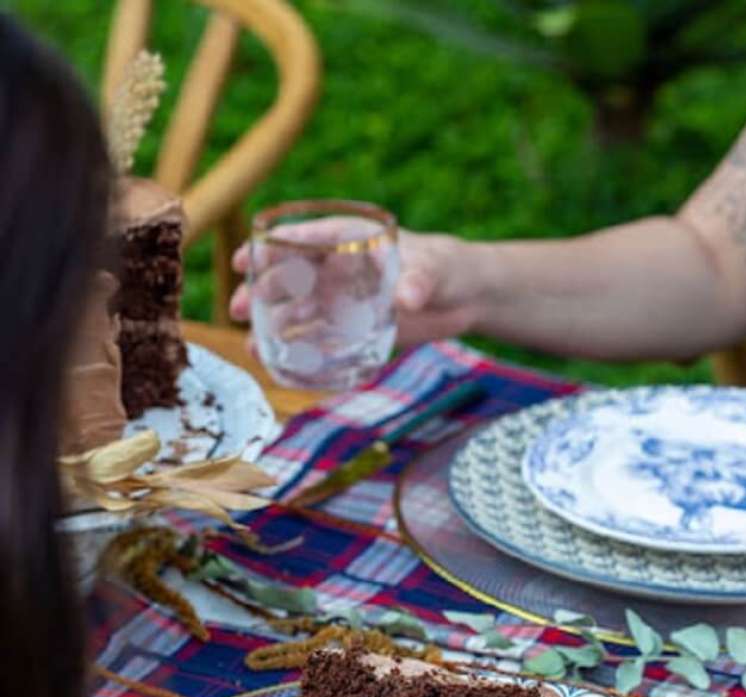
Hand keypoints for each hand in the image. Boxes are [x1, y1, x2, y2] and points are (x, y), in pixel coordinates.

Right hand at [229, 229, 479, 347]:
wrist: (463, 297)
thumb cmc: (446, 269)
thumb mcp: (434, 270)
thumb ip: (420, 280)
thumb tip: (409, 296)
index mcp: (350, 240)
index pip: (302, 239)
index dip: (270, 249)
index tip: (243, 261)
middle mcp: (338, 271)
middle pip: (289, 278)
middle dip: (260, 292)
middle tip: (238, 309)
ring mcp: (342, 301)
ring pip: (298, 312)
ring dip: (273, 327)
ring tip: (254, 346)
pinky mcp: (353, 330)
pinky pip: (319, 341)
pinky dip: (300, 352)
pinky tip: (282, 365)